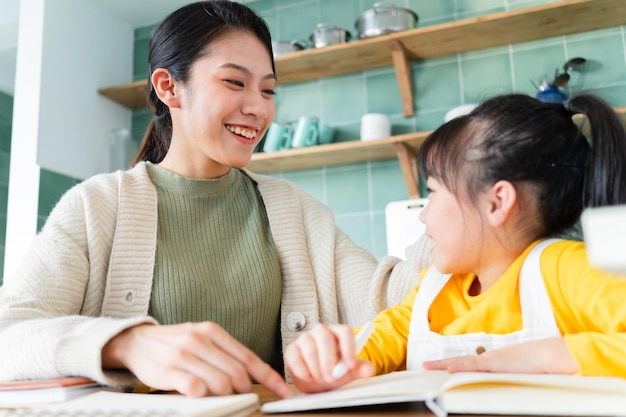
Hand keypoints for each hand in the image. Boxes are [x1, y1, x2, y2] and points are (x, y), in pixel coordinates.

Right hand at [102, 322, 289, 397]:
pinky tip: (201, 396)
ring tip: (220, 396)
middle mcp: (199, 339)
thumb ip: (224, 352)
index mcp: (212, 331)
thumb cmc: (176, 342)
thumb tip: (253, 374)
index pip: (247, 357)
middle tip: (244, 397)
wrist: (137, 341)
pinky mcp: (169, 370)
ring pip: (220, 384)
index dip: (269, 376)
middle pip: (237, 373)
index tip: (284, 390)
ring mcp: (184, 354)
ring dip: (225, 396)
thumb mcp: (202, 338)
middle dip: (245, 391)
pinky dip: (204, 397)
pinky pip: (197, 390)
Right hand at [284, 323, 373, 392]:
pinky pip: (294, 357)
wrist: (316, 382)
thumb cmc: (335, 372)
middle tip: (331, 377)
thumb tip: (368, 369)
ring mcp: (305, 338)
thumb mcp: (349, 371)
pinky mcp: (292, 349)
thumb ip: (360, 368)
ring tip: (320, 379)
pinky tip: (308, 377)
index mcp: (338, 333)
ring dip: (316, 368)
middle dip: (328, 360)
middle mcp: (321, 332)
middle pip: (324, 337)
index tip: (350, 365)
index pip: (345, 331)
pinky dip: (302, 371)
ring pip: (309, 348)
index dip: (348, 347)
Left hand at [423, 337, 578, 373]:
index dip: (452, 365)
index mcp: (494, 362)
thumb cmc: (541, 364)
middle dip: (442, 364)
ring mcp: (493, 361)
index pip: (468, 363)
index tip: (438, 367)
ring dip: (445, 365)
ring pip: (463, 363)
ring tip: (428, 367)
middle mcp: (490, 359)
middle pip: (461, 361)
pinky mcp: (498, 364)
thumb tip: (503, 383)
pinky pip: (475, 366)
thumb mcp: (520, 373)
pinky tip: (448, 369)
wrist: (552, 354)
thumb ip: (507, 377)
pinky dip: (461, 367)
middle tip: (425, 366)